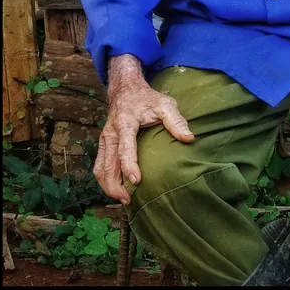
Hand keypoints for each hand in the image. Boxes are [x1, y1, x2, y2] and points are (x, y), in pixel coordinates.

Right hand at [94, 77, 193, 204]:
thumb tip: (189, 138)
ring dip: (108, 186)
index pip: (125, 148)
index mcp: (125, 123)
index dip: (129, 166)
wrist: (126, 89)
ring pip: (100, 168)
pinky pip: (99, 166)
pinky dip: (105, 180)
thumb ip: (176, 121)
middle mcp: (111, 133)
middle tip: (128, 200)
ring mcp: (104, 139)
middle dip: (115, 185)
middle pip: (107, 164)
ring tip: (123, 199)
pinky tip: (116, 190)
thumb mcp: (165, 104)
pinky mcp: (103, 144)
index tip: (136, 182)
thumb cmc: (147, 98)